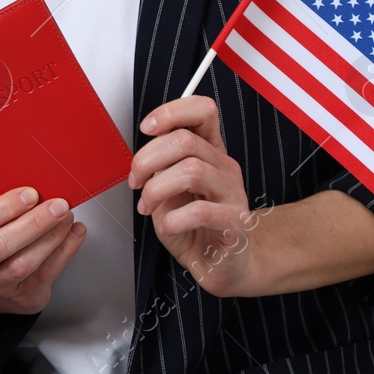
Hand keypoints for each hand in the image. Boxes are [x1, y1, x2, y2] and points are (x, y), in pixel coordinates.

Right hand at [0, 188, 85, 315]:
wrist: (5, 287)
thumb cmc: (2, 241)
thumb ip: (8, 206)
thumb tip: (41, 184)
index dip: (3, 207)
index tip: (31, 193)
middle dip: (33, 223)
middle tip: (58, 205)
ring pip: (23, 263)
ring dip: (50, 237)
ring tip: (68, 217)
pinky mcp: (23, 296)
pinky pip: (45, 274)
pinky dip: (64, 251)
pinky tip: (75, 233)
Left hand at [128, 96, 261, 296]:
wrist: (221, 263)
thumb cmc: (192, 225)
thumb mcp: (168, 189)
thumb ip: (159, 166)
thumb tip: (142, 156)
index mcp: (209, 151)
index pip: (202, 111)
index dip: (171, 112)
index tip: (146, 127)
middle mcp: (224, 166)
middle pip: (185, 140)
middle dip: (147, 159)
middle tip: (136, 181)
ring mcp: (234, 193)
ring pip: (191, 170)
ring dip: (157, 189)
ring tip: (148, 207)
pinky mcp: (237, 222)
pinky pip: (201, 211)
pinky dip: (173, 220)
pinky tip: (167, 227)